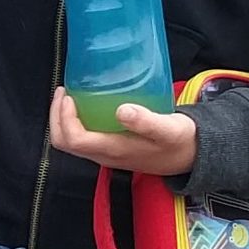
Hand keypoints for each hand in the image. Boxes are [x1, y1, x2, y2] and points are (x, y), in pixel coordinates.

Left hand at [48, 90, 198, 177]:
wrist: (192, 156)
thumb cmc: (180, 141)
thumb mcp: (169, 129)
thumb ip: (146, 122)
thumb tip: (122, 110)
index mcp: (114, 150)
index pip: (74, 140)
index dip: (65, 119)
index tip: (69, 96)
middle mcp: (105, 155)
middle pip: (65, 143)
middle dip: (57, 117)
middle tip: (63, 92)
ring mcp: (106, 154)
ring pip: (71, 142)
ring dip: (63, 119)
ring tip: (69, 95)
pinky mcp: (111, 148)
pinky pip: (82, 138)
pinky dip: (75, 121)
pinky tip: (85, 103)